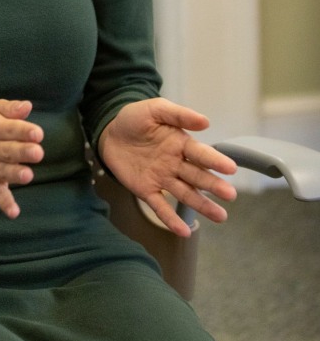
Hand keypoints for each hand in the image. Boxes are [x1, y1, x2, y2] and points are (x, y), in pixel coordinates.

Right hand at [0, 99, 43, 218]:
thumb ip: (10, 108)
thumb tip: (28, 106)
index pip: (8, 129)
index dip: (23, 131)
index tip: (38, 134)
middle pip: (7, 151)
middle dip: (22, 152)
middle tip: (38, 153)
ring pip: (2, 173)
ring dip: (14, 175)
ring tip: (27, 175)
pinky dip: (4, 204)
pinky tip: (14, 212)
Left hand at [98, 98, 237, 237]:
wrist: (109, 132)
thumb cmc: (135, 118)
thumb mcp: (156, 109)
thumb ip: (179, 115)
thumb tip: (205, 121)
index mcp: (180, 144)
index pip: (201, 153)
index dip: (215, 160)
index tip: (231, 168)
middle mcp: (175, 163)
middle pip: (197, 176)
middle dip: (213, 186)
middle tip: (230, 195)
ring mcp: (162, 178)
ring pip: (185, 194)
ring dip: (202, 205)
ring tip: (220, 216)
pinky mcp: (146, 190)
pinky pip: (160, 206)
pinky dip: (171, 219)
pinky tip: (184, 231)